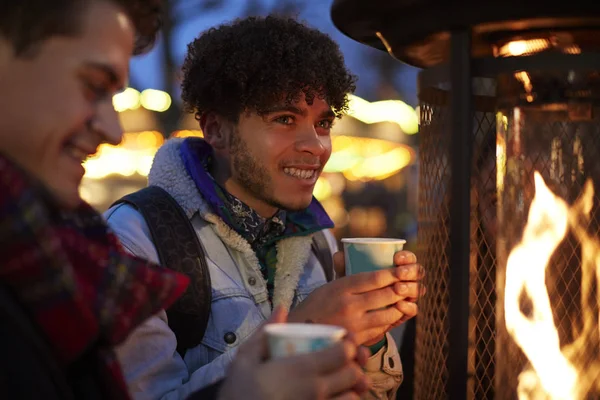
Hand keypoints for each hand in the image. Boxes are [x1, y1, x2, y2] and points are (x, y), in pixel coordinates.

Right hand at [218, 307, 370, 399]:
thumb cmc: (238, 392)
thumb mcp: (244, 359)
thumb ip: (264, 332)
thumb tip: (281, 308)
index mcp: (302, 369)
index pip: (343, 353)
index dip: (348, 345)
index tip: (341, 341)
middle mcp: (316, 390)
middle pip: (353, 374)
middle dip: (352, 365)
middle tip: (342, 361)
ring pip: (353, 397)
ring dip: (352, 388)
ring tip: (342, 382)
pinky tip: (335, 397)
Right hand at [289, 250, 424, 345]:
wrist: (301, 332)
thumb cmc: (315, 306)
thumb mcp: (327, 286)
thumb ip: (344, 274)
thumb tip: (348, 252)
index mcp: (341, 288)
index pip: (374, 278)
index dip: (393, 273)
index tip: (400, 270)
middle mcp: (349, 305)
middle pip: (385, 294)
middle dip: (401, 289)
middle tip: (407, 284)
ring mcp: (354, 324)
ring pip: (387, 314)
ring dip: (399, 306)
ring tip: (403, 300)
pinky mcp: (357, 340)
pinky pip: (381, 329)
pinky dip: (389, 321)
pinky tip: (392, 316)